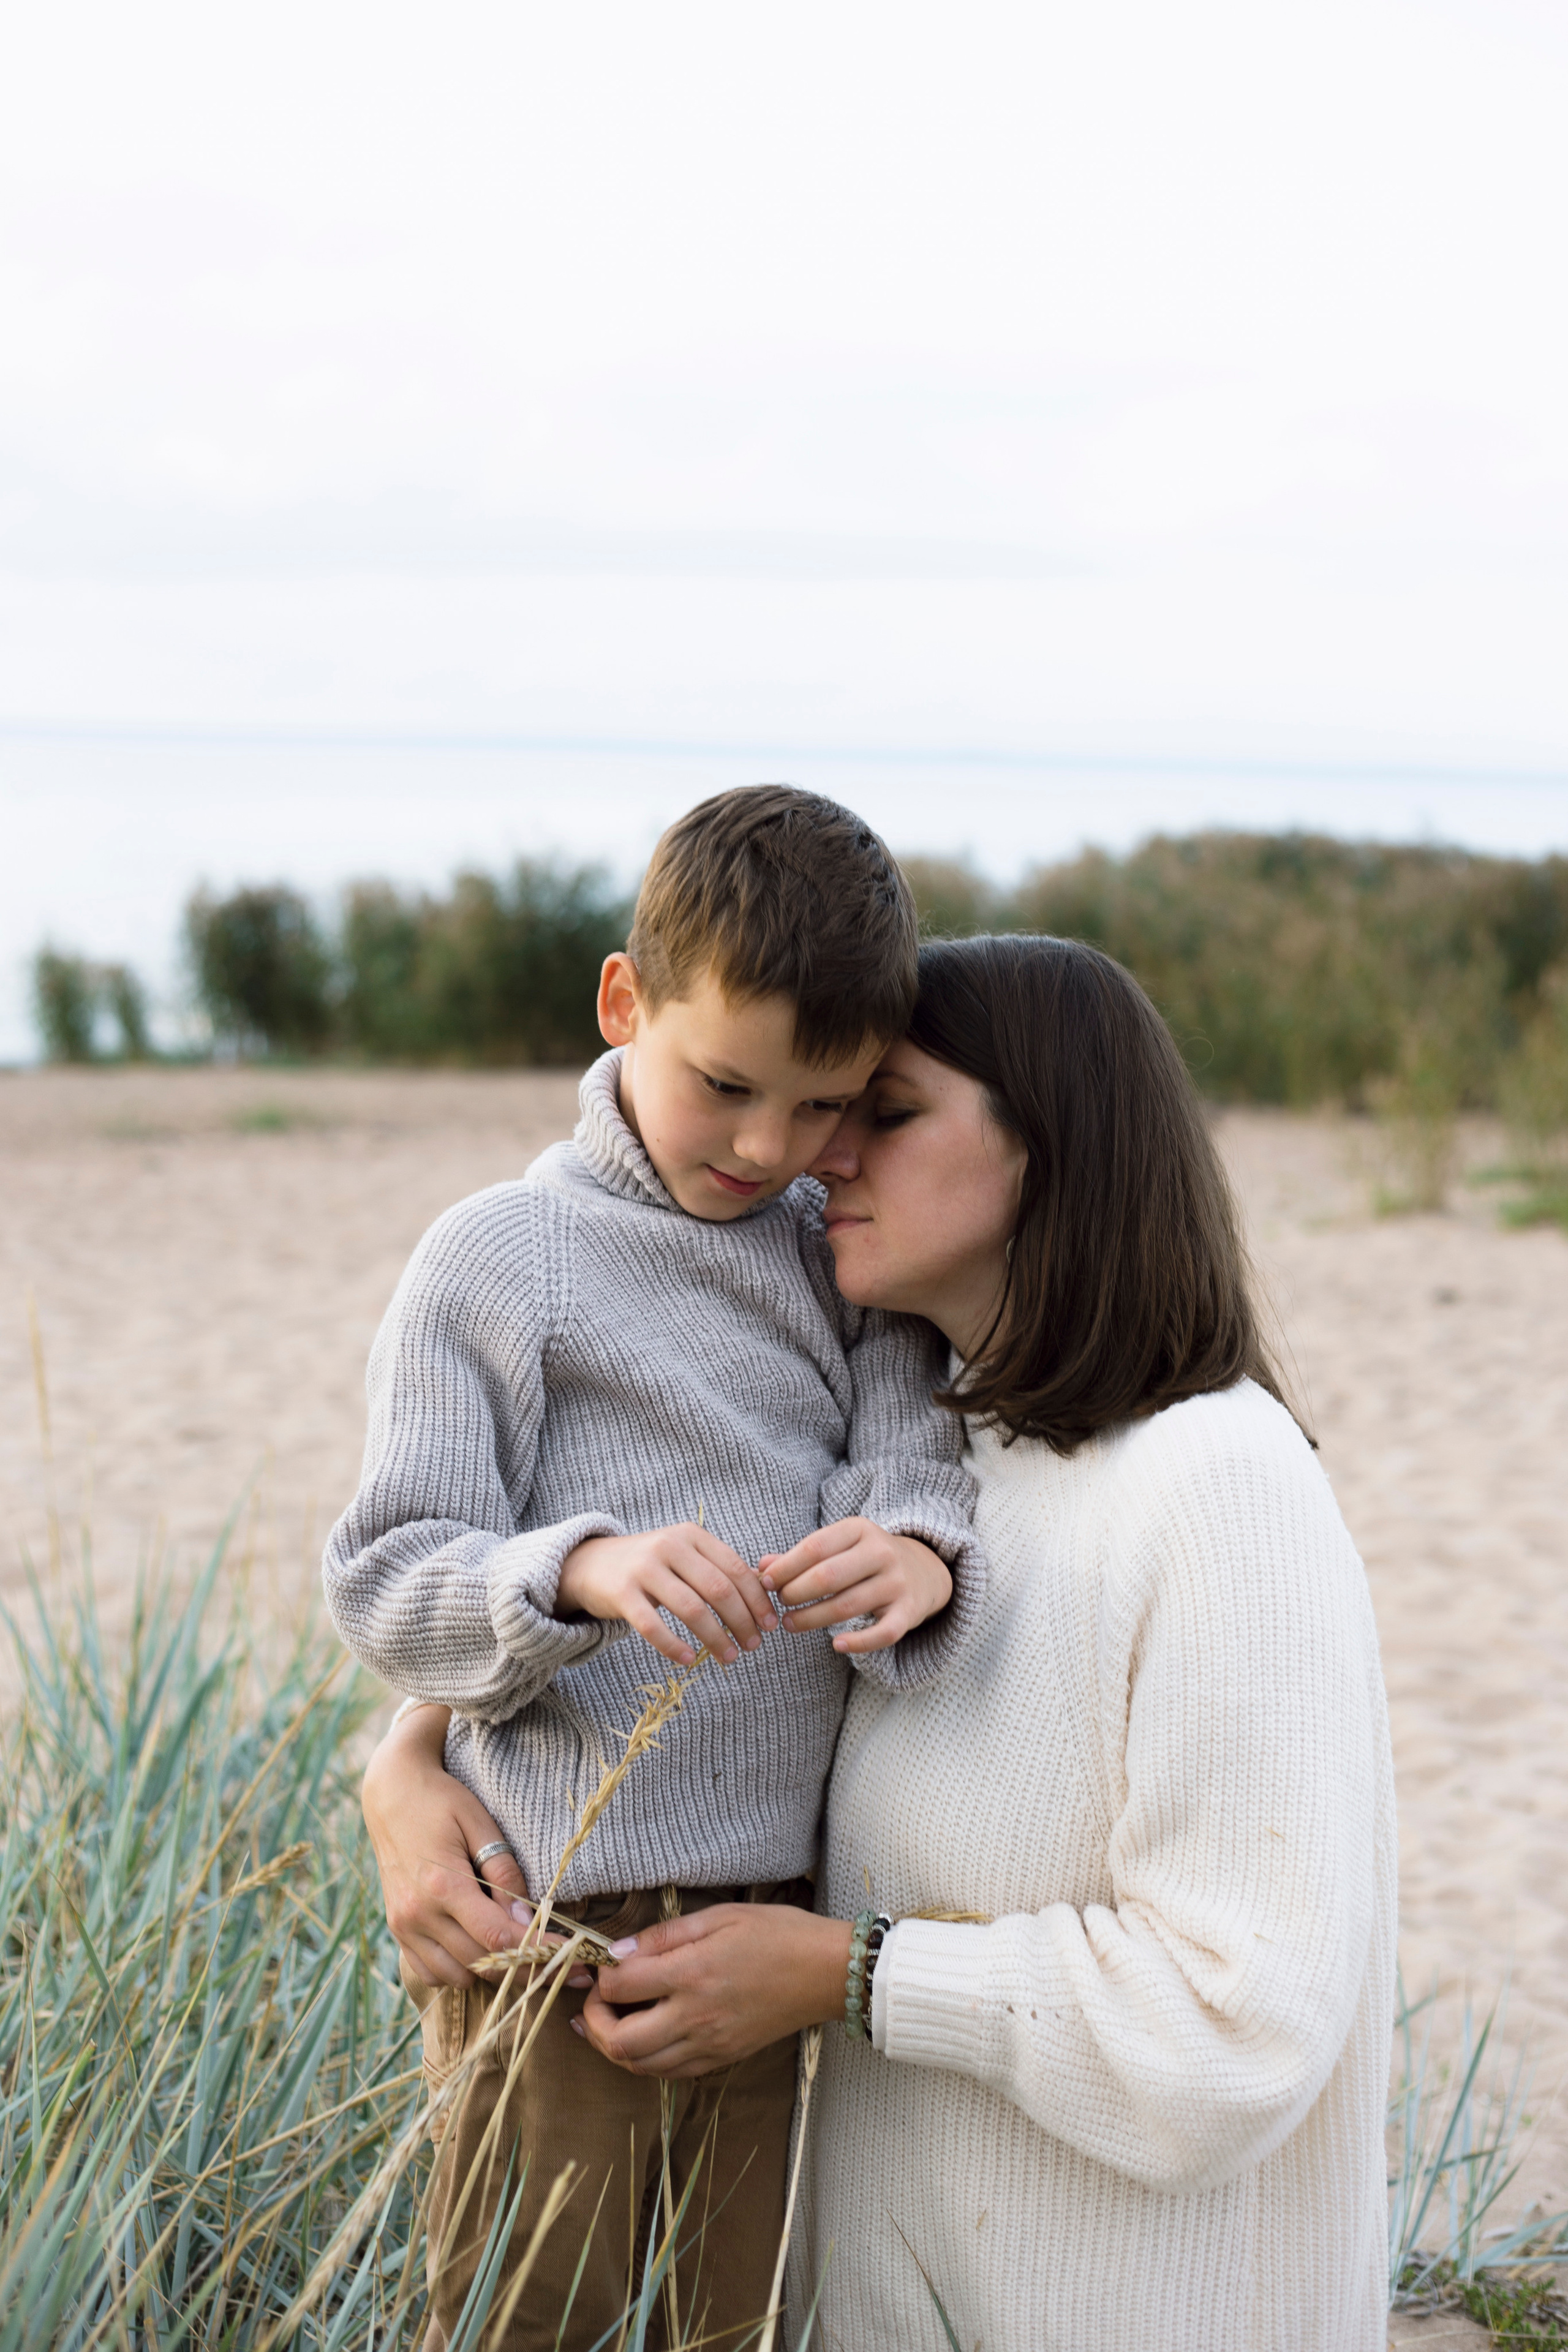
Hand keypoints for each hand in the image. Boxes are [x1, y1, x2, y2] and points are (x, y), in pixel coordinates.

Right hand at [361, 1704, 590, 1992]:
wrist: (391, 1794)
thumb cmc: (441, 1802)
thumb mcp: (480, 1824)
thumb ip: (504, 1873)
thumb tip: (529, 1919)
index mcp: (443, 1886)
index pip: (498, 1937)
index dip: (538, 1951)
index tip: (572, 1956)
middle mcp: (418, 1914)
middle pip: (480, 1963)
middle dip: (523, 1967)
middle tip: (556, 1963)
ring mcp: (403, 1926)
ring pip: (456, 1976)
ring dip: (488, 1970)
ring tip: (514, 1947)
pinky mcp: (396, 1930)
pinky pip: (431, 1972)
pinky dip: (457, 1970)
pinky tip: (475, 1946)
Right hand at [556, 1522, 779, 1668]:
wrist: (592, 1564)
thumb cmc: (651, 1565)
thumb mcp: (685, 1555)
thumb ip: (719, 1568)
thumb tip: (766, 1590)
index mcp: (691, 1535)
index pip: (736, 1568)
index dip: (758, 1599)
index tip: (771, 1624)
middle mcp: (669, 1546)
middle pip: (718, 1589)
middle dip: (742, 1621)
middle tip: (754, 1645)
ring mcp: (644, 1568)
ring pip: (691, 1609)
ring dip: (716, 1637)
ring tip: (730, 1657)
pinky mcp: (622, 1594)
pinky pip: (652, 1626)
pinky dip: (674, 1646)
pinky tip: (689, 1659)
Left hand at [575, 1904, 852, 2078]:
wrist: (827, 1972)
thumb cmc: (777, 1933)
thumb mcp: (719, 1917)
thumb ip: (664, 1936)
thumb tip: (618, 1952)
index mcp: (693, 1973)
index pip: (621, 1985)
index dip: (598, 1976)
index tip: (596, 1964)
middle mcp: (696, 2016)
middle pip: (620, 2043)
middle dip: (594, 2024)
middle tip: (594, 2001)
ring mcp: (709, 2044)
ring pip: (641, 2067)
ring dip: (614, 2048)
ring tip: (608, 2022)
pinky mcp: (722, 2059)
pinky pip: (669, 2073)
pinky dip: (645, 2061)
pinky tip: (643, 2038)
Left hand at [759, 1518, 952, 1652]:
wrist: (924, 1569)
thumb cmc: (866, 1558)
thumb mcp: (838, 1546)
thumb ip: (801, 1556)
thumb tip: (762, 1566)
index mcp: (859, 1530)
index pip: (815, 1547)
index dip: (786, 1567)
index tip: (766, 1582)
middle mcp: (881, 1552)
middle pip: (828, 1576)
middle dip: (796, 1593)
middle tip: (779, 1605)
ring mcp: (897, 1582)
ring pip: (847, 1606)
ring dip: (812, 1619)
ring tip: (790, 1624)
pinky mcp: (909, 1611)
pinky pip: (883, 1633)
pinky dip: (859, 1643)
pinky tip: (836, 1645)